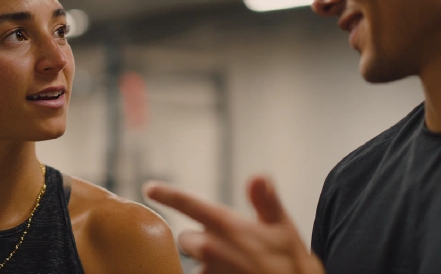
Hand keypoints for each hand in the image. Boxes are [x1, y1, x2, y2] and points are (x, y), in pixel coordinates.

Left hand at [144, 176, 324, 273]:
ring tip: (237, 267)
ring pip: (195, 263)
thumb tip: (257, 176)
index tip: (150, 188)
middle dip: (201, 241)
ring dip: (208, 264)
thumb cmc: (290, 263)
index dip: (167, 194)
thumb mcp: (282, 227)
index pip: (188, 203)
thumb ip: (266, 200)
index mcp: (227, 225)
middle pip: (187, 238)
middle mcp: (211, 248)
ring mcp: (209, 271)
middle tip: (229, 247)